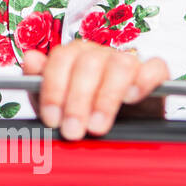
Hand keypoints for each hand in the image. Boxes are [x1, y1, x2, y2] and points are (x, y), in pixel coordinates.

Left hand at [21, 40, 168, 139]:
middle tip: (73, 131)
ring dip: (106, 97)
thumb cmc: (82, 114)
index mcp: (73, 55)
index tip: (52, 119)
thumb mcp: (55, 105)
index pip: (61, 58)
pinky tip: (132, 98)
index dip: (54, 89)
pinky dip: (144, 80)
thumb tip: (31, 59)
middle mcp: (100, 54)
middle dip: (78, 101)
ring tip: (98, 126)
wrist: (119, 130)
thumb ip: (38, 83)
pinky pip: (155, 67)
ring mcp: (128, 60)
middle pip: (88, 63)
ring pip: (120, 65)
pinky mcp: (154, 74)